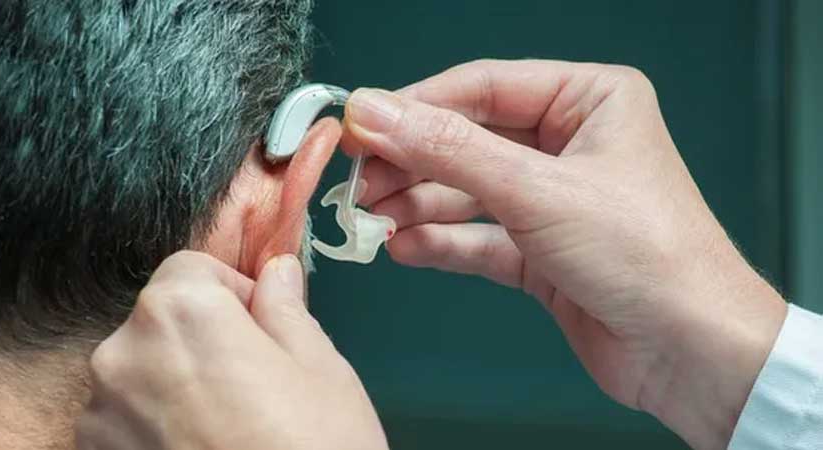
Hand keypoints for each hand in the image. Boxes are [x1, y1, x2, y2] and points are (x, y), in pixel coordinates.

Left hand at [75, 251, 387, 449]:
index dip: (233, 296)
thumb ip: (285, 309)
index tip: (262, 335)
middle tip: (250, 386)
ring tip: (224, 429)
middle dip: (201, 340)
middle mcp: (121, 353)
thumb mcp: (320, 370)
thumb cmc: (314, 448)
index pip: (191, 269)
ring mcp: (99, 413)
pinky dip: (152, 428)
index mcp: (179, 312)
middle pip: (161, 321)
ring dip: (174, 384)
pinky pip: (124, 421)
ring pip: (141, 372)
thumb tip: (275, 271)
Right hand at [343, 59, 785, 449]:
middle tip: (359, 178)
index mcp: (589, 101)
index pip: (482, 87)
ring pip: (465, 190)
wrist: (691, 351)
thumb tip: (378, 112)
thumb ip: (449, 149)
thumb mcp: (537, 190)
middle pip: (467, 139)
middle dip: (410, 161)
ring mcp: (552, 200)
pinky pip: (476, 236)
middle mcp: (570, 145)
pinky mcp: (540, 252)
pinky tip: (404, 245)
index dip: (416, 106)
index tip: (361, 125)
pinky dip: (439, 241)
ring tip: (371, 217)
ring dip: (416, 204)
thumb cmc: (651, 256)